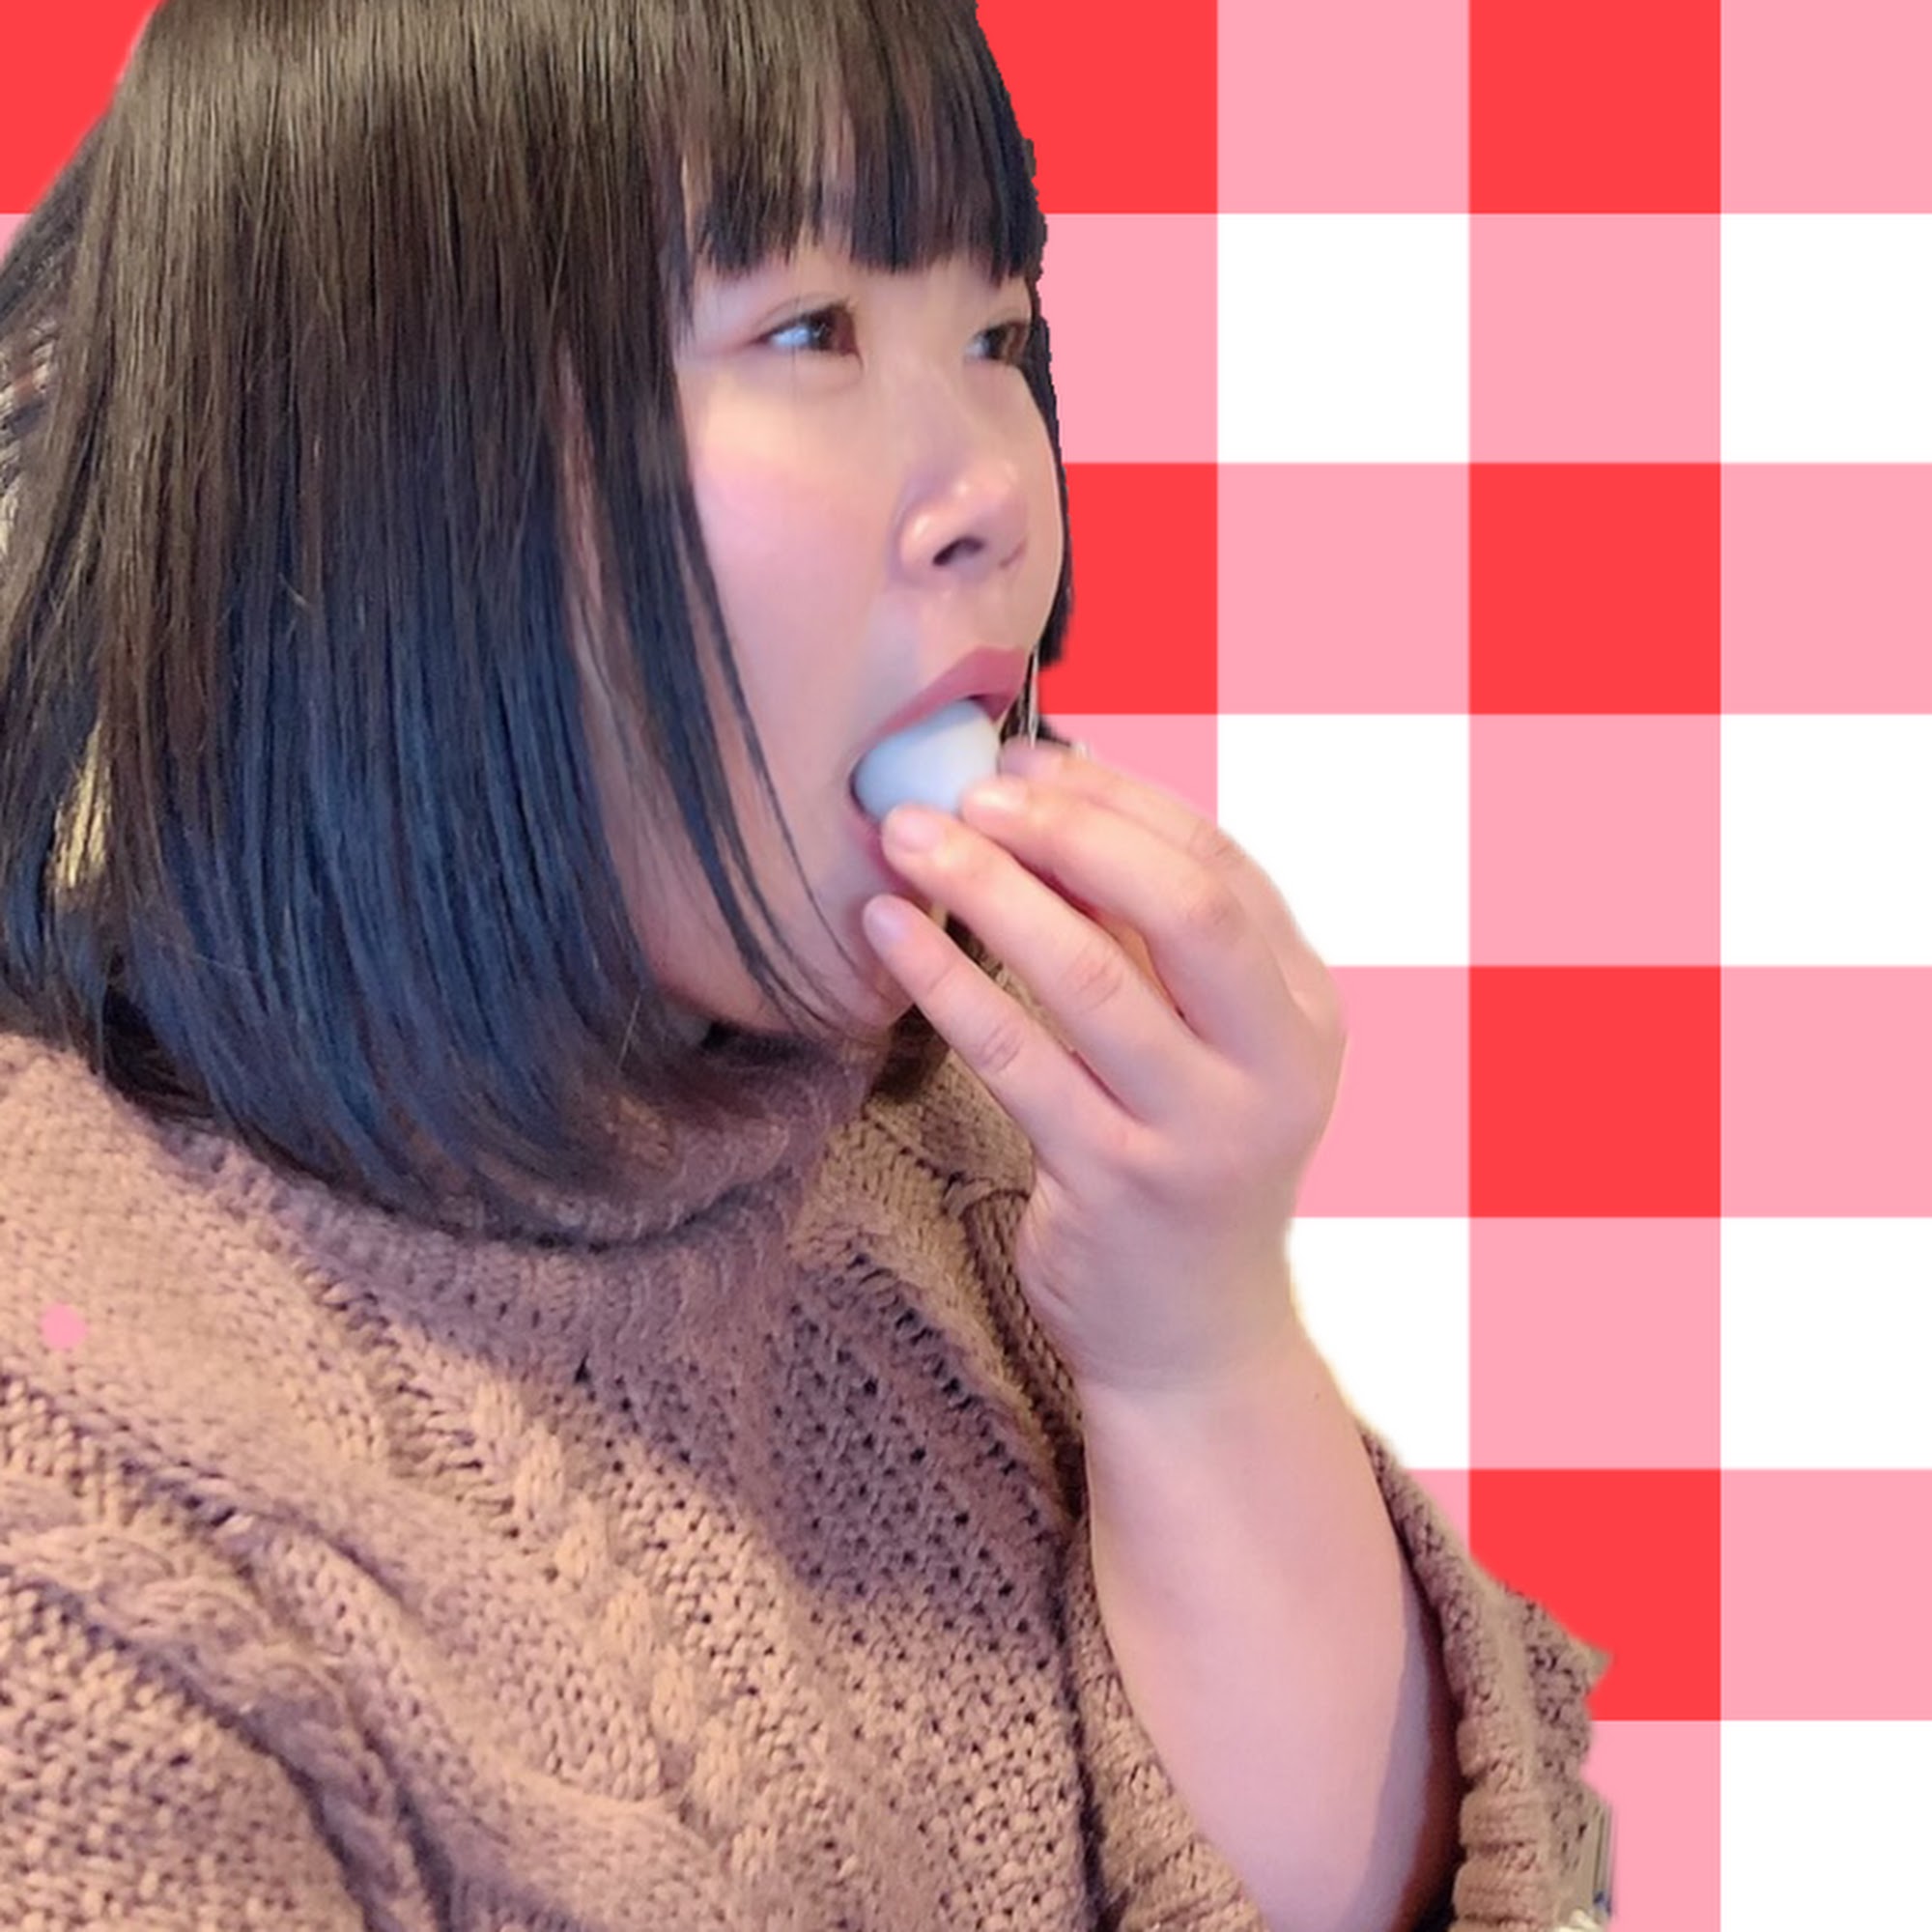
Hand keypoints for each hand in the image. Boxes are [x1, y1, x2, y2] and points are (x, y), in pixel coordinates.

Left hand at [861, 739, 1347, 1398]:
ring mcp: (1198, 1130)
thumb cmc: (1186, 1162)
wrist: (1194, 1337)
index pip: (1220, 866)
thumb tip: (1049, 803)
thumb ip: (1152, 942)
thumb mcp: (1208, 1047)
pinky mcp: (1114, 1184)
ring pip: (1090, 979)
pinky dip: (946, 981)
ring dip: (990, 891)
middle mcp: (1274, 1065)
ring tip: (907, 838)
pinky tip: (888, 931)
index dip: (1117, 801)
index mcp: (1304, 1008)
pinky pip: (1016, 1060)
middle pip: (1183, 908)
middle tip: (967, 790)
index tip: (1024, 761)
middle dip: (1069, 830)